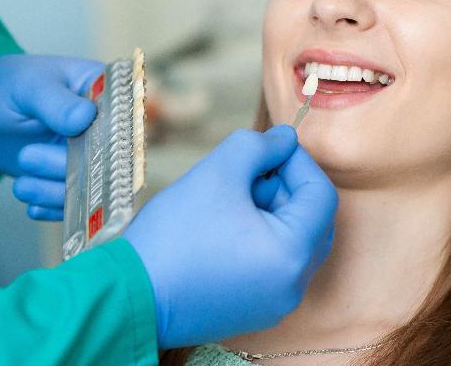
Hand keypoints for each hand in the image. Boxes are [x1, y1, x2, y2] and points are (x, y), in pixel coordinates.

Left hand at [0, 54, 103, 219]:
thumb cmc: (8, 85)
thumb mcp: (28, 87)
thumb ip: (55, 102)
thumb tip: (84, 117)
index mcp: (105, 91)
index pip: (126, 118)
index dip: (114, 138)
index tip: (88, 150)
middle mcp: (105, 126)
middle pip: (108, 157)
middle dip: (71, 167)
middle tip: (26, 157)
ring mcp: (89, 155)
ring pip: (88, 184)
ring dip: (56, 191)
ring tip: (22, 185)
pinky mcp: (71, 178)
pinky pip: (72, 201)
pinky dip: (53, 207)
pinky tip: (33, 206)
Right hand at [122, 125, 337, 348]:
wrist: (130, 295)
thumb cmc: (174, 234)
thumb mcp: (217, 172)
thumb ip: (257, 146)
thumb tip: (285, 139)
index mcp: (293, 254)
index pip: (321, 194)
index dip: (298, 161)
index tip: (268, 147)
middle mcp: (293, 287)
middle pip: (310, 221)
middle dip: (283, 187)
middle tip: (246, 172)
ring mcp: (273, 304)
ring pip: (289, 243)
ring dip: (268, 211)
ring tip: (226, 198)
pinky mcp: (251, 312)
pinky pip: (270, 266)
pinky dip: (256, 239)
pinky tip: (219, 227)